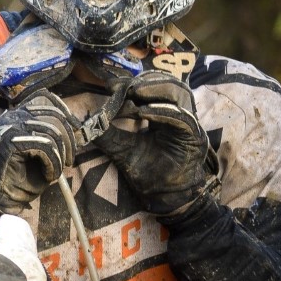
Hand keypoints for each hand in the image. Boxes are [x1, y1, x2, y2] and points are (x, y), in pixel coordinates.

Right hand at [0, 91, 77, 215]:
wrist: (0, 196)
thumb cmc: (21, 176)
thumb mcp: (41, 151)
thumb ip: (51, 135)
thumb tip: (73, 126)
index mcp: (18, 116)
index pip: (45, 99)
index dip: (64, 110)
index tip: (75, 128)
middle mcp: (12, 117)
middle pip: (53, 116)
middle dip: (68, 139)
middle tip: (69, 160)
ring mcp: (10, 127)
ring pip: (51, 133)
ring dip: (60, 156)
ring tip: (55, 171)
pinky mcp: (10, 141)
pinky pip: (45, 146)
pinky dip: (53, 164)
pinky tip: (49, 175)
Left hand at [93, 71, 217, 221]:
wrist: (163, 198)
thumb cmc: (147, 173)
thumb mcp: (122, 149)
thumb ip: (107, 133)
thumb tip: (85, 122)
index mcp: (162, 114)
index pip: (152, 89)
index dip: (132, 84)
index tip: (111, 86)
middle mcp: (178, 115)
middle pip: (168, 85)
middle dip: (145, 82)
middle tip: (123, 86)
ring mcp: (188, 124)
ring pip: (179, 95)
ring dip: (155, 90)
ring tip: (134, 92)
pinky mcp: (195, 137)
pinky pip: (182, 118)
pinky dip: (163, 111)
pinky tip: (144, 111)